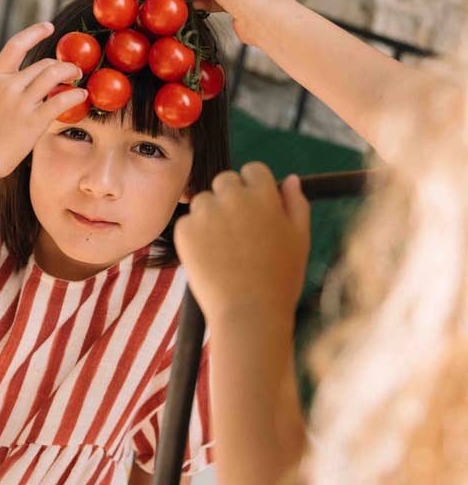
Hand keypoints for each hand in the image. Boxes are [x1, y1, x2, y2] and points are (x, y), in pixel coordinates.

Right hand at [0, 22, 85, 183]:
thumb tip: (14, 77)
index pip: (15, 45)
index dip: (34, 32)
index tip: (49, 27)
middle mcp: (8, 86)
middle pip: (43, 64)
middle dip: (62, 65)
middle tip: (72, 70)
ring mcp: (21, 103)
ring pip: (54, 75)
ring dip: (71, 73)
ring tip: (78, 79)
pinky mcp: (34, 121)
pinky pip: (61, 100)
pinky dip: (75, 95)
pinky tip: (81, 96)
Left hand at [174, 163, 309, 325]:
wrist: (250, 314)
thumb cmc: (280, 279)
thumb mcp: (299, 239)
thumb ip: (295, 204)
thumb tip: (289, 178)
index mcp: (263, 194)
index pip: (252, 170)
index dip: (253, 189)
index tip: (254, 211)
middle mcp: (233, 197)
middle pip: (225, 181)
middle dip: (229, 199)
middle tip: (238, 234)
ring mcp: (207, 213)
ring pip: (203, 201)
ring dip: (210, 216)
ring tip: (225, 250)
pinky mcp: (185, 231)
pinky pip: (187, 223)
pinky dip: (194, 237)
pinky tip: (210, 259)